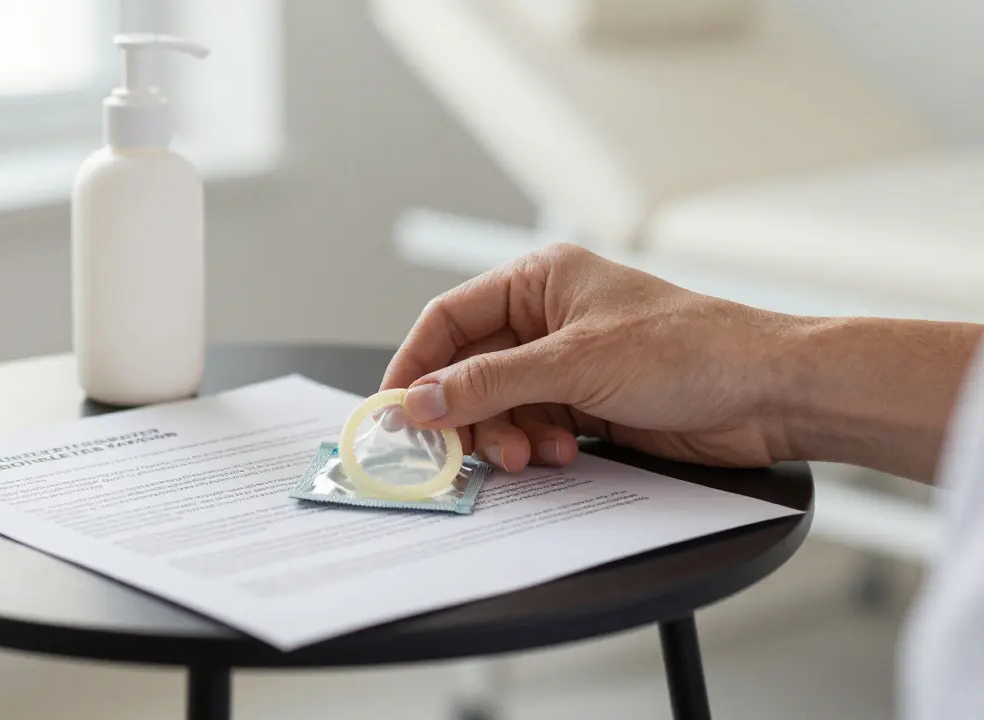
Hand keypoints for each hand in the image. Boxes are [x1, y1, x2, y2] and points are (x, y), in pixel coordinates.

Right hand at [380, 244, 801, 470]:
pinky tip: (564, 453)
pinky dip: (537, 446)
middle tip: (458, 449)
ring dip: (505, 435)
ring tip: (532, 454)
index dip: (416, 362)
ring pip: (500, 405)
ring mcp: (567, 364)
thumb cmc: (689, 349)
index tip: (393, 408)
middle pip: (470, 369)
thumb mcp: (574, 364)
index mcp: (540, 280)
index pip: (450, 318)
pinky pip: (534, 428)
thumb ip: (489, 383)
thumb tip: (419, 400)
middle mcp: (547, 319)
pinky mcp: (588, 404)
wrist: (768, 394)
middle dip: (466, 412)